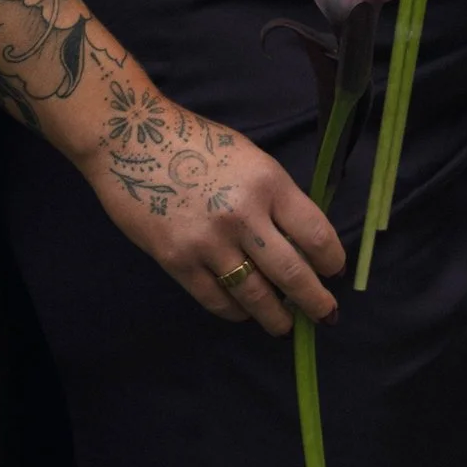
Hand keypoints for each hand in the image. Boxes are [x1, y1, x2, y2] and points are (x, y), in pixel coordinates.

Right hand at [78, 97, 345, 333]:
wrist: (131, 140)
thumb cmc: (196, 144)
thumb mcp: (252, 161)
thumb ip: (276, 199)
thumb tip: (302, 243)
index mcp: (270, 184)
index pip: (316, 235)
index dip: (332, 261)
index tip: (335, 273)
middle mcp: (244, 215)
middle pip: (292, 274)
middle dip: (315, 302)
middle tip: (326, 315)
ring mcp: (209, 241)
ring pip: (255, 296)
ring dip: (275, 318)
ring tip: (284, 326)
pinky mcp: (177, 260)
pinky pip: (215, 299)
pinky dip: (234, 311)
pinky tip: (242, 312)